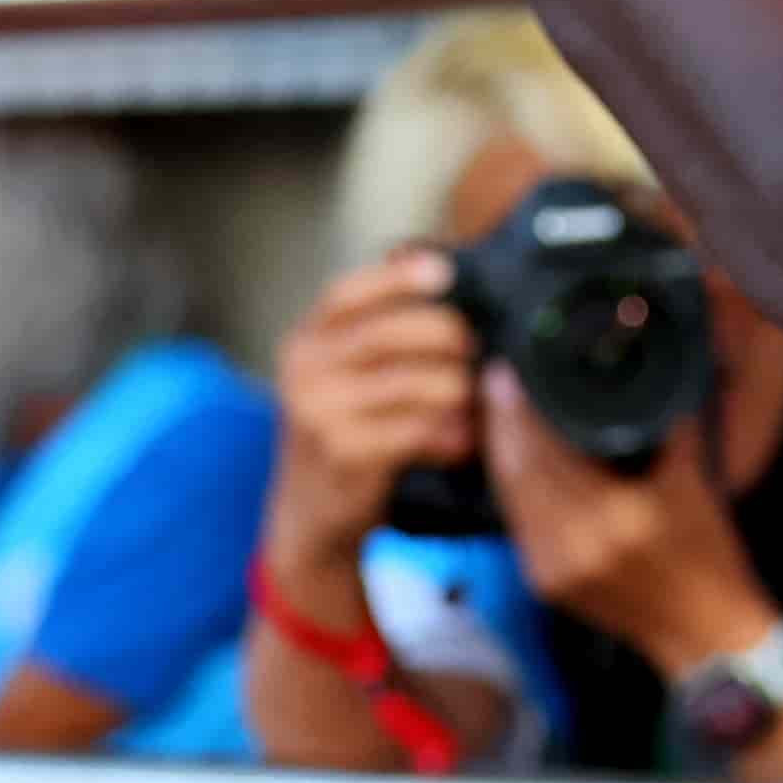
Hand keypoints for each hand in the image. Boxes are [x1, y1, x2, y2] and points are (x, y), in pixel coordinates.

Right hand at [266, 248, 483, 571]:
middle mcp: (303, 369)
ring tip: (474, 406)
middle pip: (392, 331)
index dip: (396, 278)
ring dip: (459, 393)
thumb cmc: (348, 431)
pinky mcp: (343, 452)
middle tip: (478, 352)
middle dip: (450, 337)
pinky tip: (461, 444)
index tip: (443, 269)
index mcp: (305, 340)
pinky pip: (418, 429)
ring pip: (416, 382)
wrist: (312, 513)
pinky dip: (451, 435)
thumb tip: (442, 272)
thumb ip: (380, 331)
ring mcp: (318, 412)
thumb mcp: (346, 375)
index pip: (346, 293)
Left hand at [483, 371, 773, 676]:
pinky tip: (513, 461)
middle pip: (518, 471)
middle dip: (502, 424)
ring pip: (509, 496)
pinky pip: (517, 522)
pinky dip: (513, 488)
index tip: (510, 375)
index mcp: (617, 517)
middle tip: (495, 384)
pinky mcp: (544, 583)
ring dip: (500, 453)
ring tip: (499, 414)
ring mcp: (553, 569)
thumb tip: (647, 379)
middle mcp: (576, 544)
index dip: (522, 412)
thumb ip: (667, 426)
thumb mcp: (694, 482)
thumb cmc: (709, 555)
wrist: (705, 632)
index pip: (549, 451)